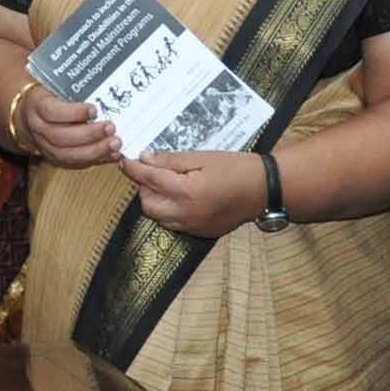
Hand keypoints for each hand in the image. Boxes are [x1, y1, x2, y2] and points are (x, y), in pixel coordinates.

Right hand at [22, 89, 121, 168]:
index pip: (51, 112)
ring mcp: (44, 147)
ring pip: (67, 155)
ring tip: (115, 144)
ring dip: (94, 151)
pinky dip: (96, 160)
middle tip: (111, 128)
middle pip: (60, 137)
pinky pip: (74, 164)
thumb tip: (104, 81)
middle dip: (89, 134)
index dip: (73, 112)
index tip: (94, 109)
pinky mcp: (54, 159)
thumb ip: (73, 86)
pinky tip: (112, 155)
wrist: (28, 116)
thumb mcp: (54, 86)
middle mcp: (37, 128)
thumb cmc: (49, 97)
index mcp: (36, 106)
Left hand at [120, 151, 267, 238]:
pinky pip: (173, 224)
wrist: (264, 189)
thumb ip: (170, 161)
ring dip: (155, 200)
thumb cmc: (235, 168)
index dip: (133, 168)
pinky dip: (169, 211)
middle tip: (152, 171)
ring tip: (166, 184)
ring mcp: (192, 226)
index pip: (148, 179)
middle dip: (144, 187)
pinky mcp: (200, 232)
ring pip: (158, 216)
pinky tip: (180, 197)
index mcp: (185, 192)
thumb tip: (144, 159)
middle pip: (147, 203)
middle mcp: (185, 214)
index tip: (125, 160)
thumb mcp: (201, 157)